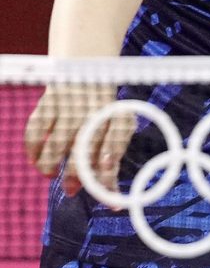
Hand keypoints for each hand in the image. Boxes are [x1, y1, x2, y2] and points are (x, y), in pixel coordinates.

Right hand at [24, 83, 134, 200]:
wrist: (88, 70)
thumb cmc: (105, 110)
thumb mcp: (118, 126)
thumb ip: (114, 159)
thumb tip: (112, 197)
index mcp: (116, 116)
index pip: (116, 145)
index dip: (110, 169)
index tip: (107, 188)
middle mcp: (93, 111)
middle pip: (83, 149)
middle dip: (75, 175)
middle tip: (71, 189)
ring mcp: (69, 107)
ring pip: (55, 145)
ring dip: (49, 166)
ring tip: (51, 173)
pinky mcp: (48, 103)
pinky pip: (35, 133)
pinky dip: (33, 150)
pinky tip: (37, 159)